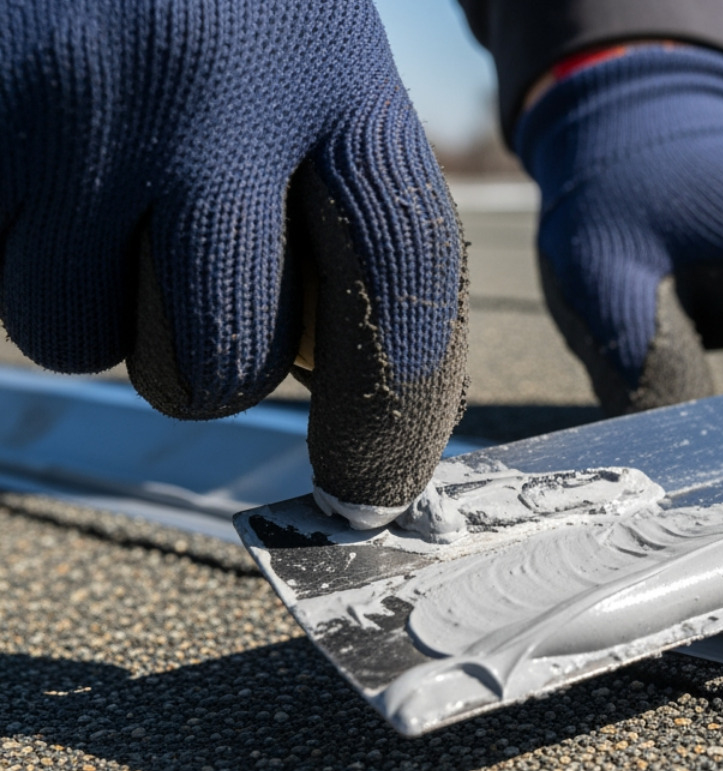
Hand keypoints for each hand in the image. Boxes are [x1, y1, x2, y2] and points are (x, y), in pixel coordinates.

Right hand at [0, 0, 467, 520]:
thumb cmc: (224, 8)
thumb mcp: (320, 66)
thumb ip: (347, 209)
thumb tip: (353, 403)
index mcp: (342, 85)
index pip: (401, 299)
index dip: (391, 418)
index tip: (368, 489)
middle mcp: (213, 97)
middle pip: (223, 362)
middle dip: (207, 362)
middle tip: (188, 284)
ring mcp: (69, 109)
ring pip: (83, 342)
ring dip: (96, 304)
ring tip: (102, 185)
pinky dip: (17, 255)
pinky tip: (43, 170)